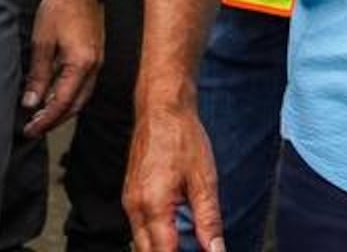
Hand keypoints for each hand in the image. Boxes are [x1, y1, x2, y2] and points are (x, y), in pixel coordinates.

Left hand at [21, 0, 105, 137]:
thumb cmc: (61, 8)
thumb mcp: (42, 42)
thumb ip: (38, 76)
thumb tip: (31, 103)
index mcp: (81, 64)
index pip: (62, 103)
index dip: (45, 120)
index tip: (30, 130)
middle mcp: (94, 67)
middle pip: (76, 105)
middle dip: (55, 120)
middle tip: (34, 128)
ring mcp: (97, 61)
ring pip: (81, 96)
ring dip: (62, 109)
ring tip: (41, 115)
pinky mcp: (95, 55)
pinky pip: (84, 84)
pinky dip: (69, 95)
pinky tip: (54, 95)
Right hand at [123, 99, 221, 251]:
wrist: (162, 108)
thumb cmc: (182, 137)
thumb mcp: (204, 180)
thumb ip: (208, 220)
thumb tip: (216, 250)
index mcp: (153, 206)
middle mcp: (135, 208)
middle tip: (195, 249)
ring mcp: (129, 202)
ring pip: (141, 243)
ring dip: (161, 248)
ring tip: (187, 244)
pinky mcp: (130, 195)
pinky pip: (139, 227)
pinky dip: (155, 236)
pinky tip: (174, 232)